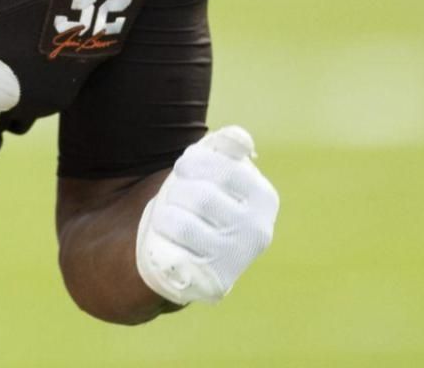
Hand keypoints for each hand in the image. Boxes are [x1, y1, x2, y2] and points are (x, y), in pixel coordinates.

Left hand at [135, 126, 277, 305]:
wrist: (183, 250)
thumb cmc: (198, 198)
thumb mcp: (213, 166)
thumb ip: (226, 146)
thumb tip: (241, 140)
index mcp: (263, 198)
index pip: (217, 167)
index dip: (189, 164)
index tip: (185, 171)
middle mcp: (257, 232)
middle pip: (197, 196)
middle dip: (175, 193)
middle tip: (178, 201)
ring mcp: (235, 260)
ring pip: (178, 223)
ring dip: (164, 217)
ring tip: (172, 222)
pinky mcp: (209, 283)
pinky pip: (169, 254)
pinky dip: (160, 244)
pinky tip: (170, 246)